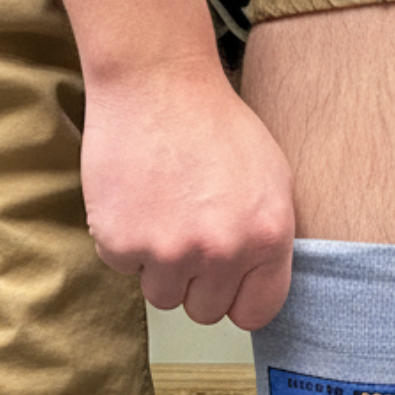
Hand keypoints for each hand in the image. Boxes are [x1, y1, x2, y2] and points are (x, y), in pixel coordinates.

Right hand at [81, 67, 294, 329]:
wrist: (156, 80)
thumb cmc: (214, 125)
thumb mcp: (271, 181)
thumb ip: (267, 243)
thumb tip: (254, 291)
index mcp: (267, 238)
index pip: (254, 314)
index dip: (236, 298)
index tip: (225, 283)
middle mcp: (222, 251)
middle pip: (203, 311)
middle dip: (194, 282)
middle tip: (186, 232)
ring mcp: (169, 252)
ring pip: (162, 296)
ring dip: (158, 265)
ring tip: (161, 212)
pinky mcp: (122, 244)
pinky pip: (125, 268)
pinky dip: (125, 241)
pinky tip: (136, 200)